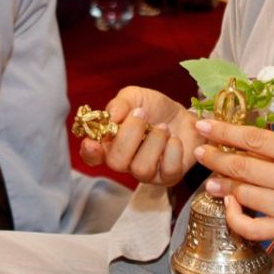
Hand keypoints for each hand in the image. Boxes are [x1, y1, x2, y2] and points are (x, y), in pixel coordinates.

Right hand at [78, 87, 199, 186]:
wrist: (183, 114)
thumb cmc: (154, 107)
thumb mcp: (135, 96)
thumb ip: (120, 104)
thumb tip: (110, 117)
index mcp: (111, 142)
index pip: (92, 156)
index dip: (90, 152)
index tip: (93, 142)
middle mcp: (126, 161)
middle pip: (116, 162)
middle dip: (130, 135)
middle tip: (142, 114)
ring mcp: (147, 172)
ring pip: (141, 169)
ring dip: (154, 141)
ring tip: (163, 127)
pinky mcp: (168, 176)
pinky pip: (168, 170)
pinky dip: (173, 149)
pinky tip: (174, 139)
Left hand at [194, 118, 273, 253]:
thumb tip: (240, 140)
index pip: (257, 139)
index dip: (226, 131)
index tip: (205, 124)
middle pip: (245, 166)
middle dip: (216, 157)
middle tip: (200, 151)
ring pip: (244, 194)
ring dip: (221, 184)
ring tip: (210, 178)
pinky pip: (251, 227)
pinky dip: (234, 216)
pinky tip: (230, 204)